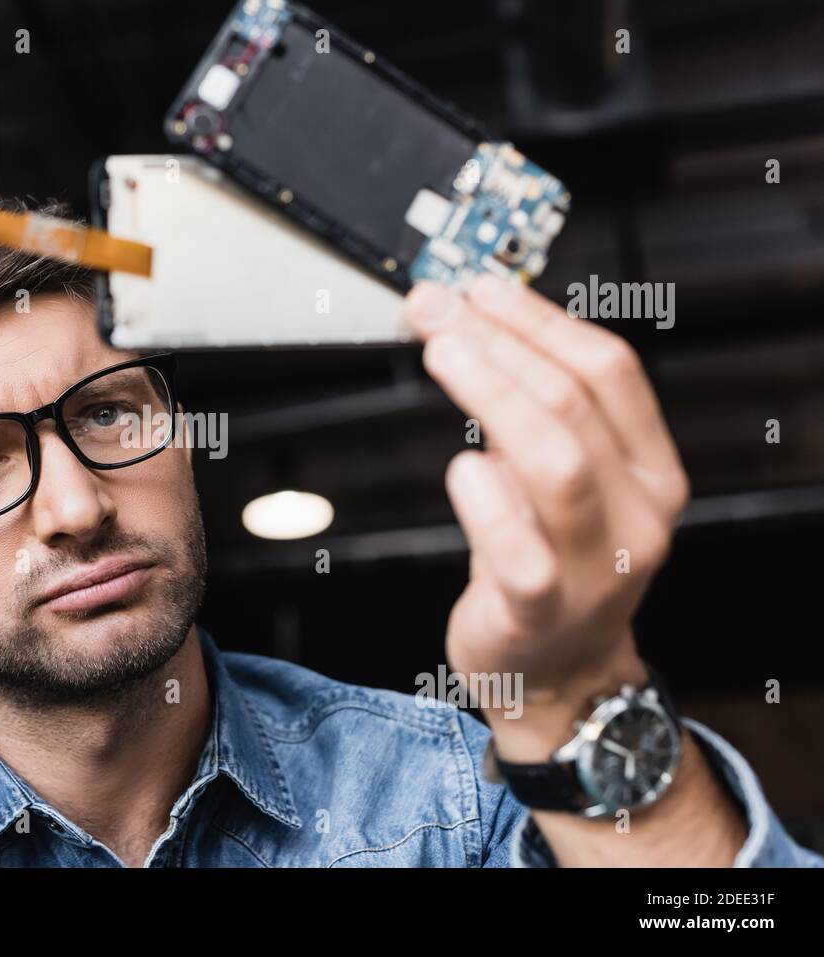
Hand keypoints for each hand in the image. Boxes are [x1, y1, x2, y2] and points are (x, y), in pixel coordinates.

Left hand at [404, 276, 688, 755]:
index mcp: (651, 469)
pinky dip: (488, 500)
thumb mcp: (571, 486)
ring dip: (491, 393)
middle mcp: (639, 513)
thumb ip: (544, 419)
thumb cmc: (553, 564)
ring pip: (555, 461)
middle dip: (498, 342)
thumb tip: (476, 327)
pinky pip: (518, 549)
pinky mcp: (541, 610)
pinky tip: (461, 465)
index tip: (482, 287)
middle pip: (574, 402)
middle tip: (436, 310)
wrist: (559, 673)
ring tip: (441, 354)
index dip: (540, 319)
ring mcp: (597, 566)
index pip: (609, 370)